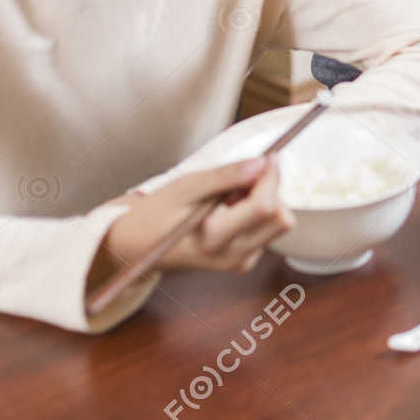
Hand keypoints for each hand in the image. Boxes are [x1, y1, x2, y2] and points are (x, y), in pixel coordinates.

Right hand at [101, 158, 293, 276]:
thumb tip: (261, 163)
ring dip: (265, 201)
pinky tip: (230, 209)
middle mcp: (232, 257)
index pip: (264, 207)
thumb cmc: (157, 214)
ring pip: (278, 224)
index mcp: (214, 240)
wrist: (138, 245)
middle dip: (270, 191)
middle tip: (244, 176)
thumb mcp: (185, 187)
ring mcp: (240, 262)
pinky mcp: (244, 261)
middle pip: (280, 219)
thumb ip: (224, 177)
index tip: (266, 156)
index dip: (271, 177)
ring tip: (230, 195)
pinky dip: (257, 213)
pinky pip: (268, 231)